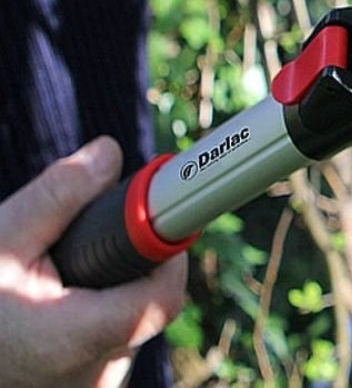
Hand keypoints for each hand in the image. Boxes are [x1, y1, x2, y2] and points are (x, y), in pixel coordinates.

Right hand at [0, 137, 187, 387]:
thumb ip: (58, 196)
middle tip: (91, 242)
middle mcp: (92, 374)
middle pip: (148, 302)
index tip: (160, 216)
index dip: (168, 253)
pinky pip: (113, 344)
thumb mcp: (2, 240)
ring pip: (130, 323)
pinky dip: (96, 314)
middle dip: (131, 262)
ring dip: (111, 290)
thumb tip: (109, 153)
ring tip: (59, 281)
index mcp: (72, 340)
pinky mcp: (85, 387)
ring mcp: (90, 386)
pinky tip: (59, 304)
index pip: (162, 299)